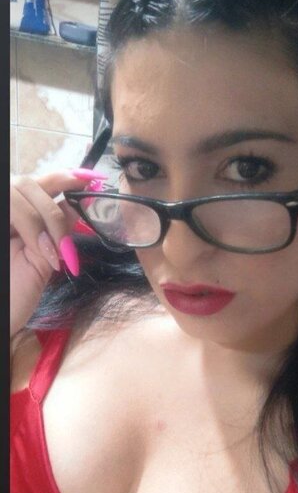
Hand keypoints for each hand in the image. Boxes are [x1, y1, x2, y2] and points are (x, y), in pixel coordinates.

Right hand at [10, 169, 91, 338]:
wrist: (0, 315)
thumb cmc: (15, 292)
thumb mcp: (45, 257)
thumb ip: (57, 228)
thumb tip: (82, 202)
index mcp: (18, 212)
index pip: (42, 182)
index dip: (66, 176)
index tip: (94, 180)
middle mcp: (5, 209)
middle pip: (30, 183)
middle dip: (53, 212)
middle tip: (64, 246)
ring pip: (19, 192)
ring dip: (43, 222)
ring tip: (52, 255)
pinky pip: (11, 209)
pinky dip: (33, 230)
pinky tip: (43, 255)